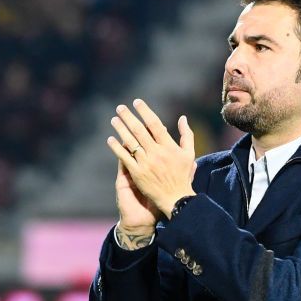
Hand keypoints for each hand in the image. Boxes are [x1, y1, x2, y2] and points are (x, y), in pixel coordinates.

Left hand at [107, 98, 196, 219]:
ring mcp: (145, 163)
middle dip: (128, 117)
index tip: (137, 102)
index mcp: (169, 146)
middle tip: (120, 107)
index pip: (154, 124)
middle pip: (139, 130)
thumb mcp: (189, 154)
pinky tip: (111, 140)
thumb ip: (186, 135)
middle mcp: (156, 153)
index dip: (145, 112)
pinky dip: (117, 148)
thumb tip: (182, 118)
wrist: (176, 198)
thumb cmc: (183, 176)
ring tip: (114, 119)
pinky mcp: (137, 173)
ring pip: (130, 142)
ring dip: (121, 129)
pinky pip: (125, 157)